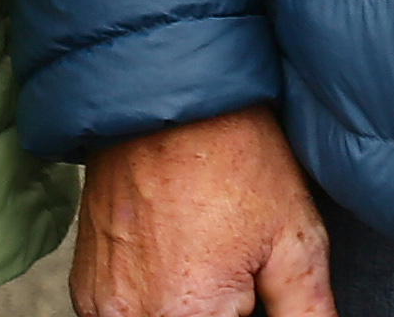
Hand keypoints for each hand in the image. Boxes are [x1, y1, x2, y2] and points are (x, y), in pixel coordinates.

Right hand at [73, 108, 335, 316]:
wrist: (169, 98)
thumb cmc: (234, 159)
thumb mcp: (295, 241)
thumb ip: (308, 312)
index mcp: (188, 315)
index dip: (250, 311)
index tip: (253, 290)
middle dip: (222, 310)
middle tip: (230, 265)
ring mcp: (101, 305)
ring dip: (185, 307)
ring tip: (204, 255)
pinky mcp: (86, 288)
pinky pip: (125, 313)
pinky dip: (152, 298)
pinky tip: (175, 254)